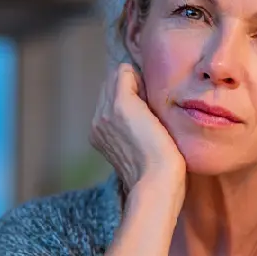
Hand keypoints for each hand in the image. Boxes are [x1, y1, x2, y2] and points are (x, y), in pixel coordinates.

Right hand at [90, 63, 185, 200]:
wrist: (157, 183)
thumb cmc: (158, 174)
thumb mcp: (140, 151)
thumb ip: (135, 132)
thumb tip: (147, 115)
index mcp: (100, 134)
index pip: (109, 99)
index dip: (131, 98)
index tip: (149, 115)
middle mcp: (97, 122)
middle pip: (111, 84)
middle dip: (132, 87)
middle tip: (153, 110)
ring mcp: (106, 113)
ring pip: (117, 76)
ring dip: (137, 83)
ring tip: (153, 107)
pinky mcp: (121, 105)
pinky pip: (124, 72)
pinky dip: (140, 77)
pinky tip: (152, 97)